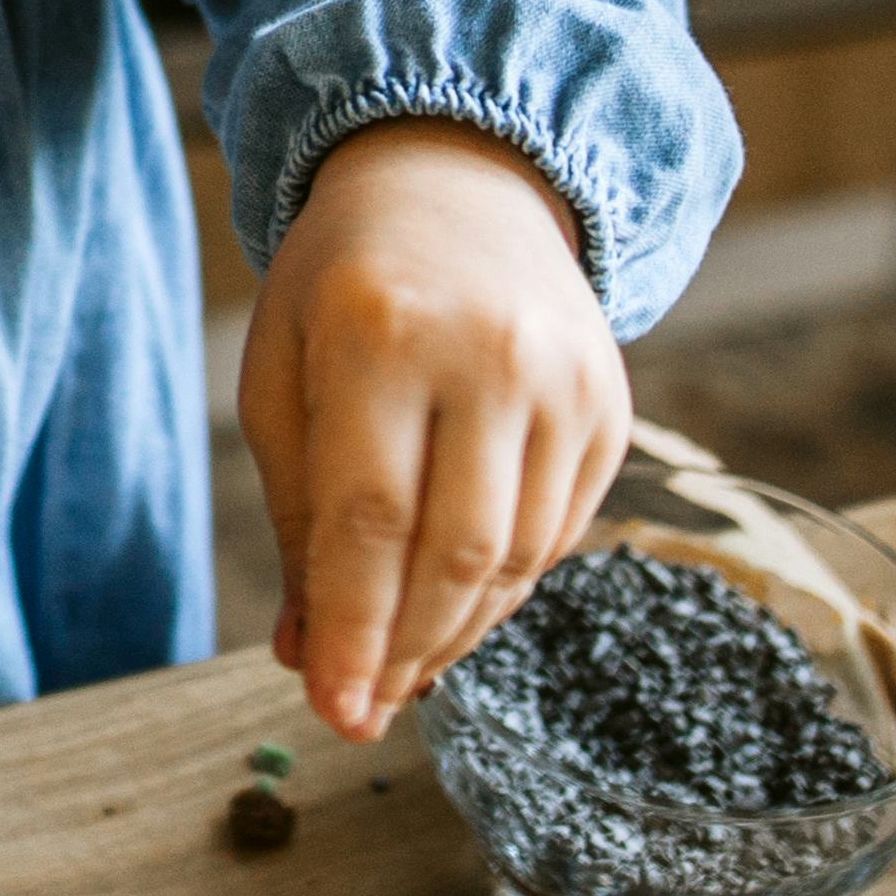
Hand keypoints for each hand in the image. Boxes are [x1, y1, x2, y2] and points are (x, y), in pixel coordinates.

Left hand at [242, 118, 630, 741]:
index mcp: (381, 331)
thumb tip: (307, 657)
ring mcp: (565, 381)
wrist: (459, 183)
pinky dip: (503, 588)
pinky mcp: (611, 409)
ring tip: (397, 668)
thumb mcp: (284, 374)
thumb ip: (296, 517)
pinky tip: (453, 607)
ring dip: (454, 633)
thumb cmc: (341, 288)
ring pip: (516, 557)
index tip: (331, 709)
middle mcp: (489, 353)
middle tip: (360, 712)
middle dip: (403, 652)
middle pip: (454, 551)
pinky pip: (559, 534)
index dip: (352, 630)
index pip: (369, 518)